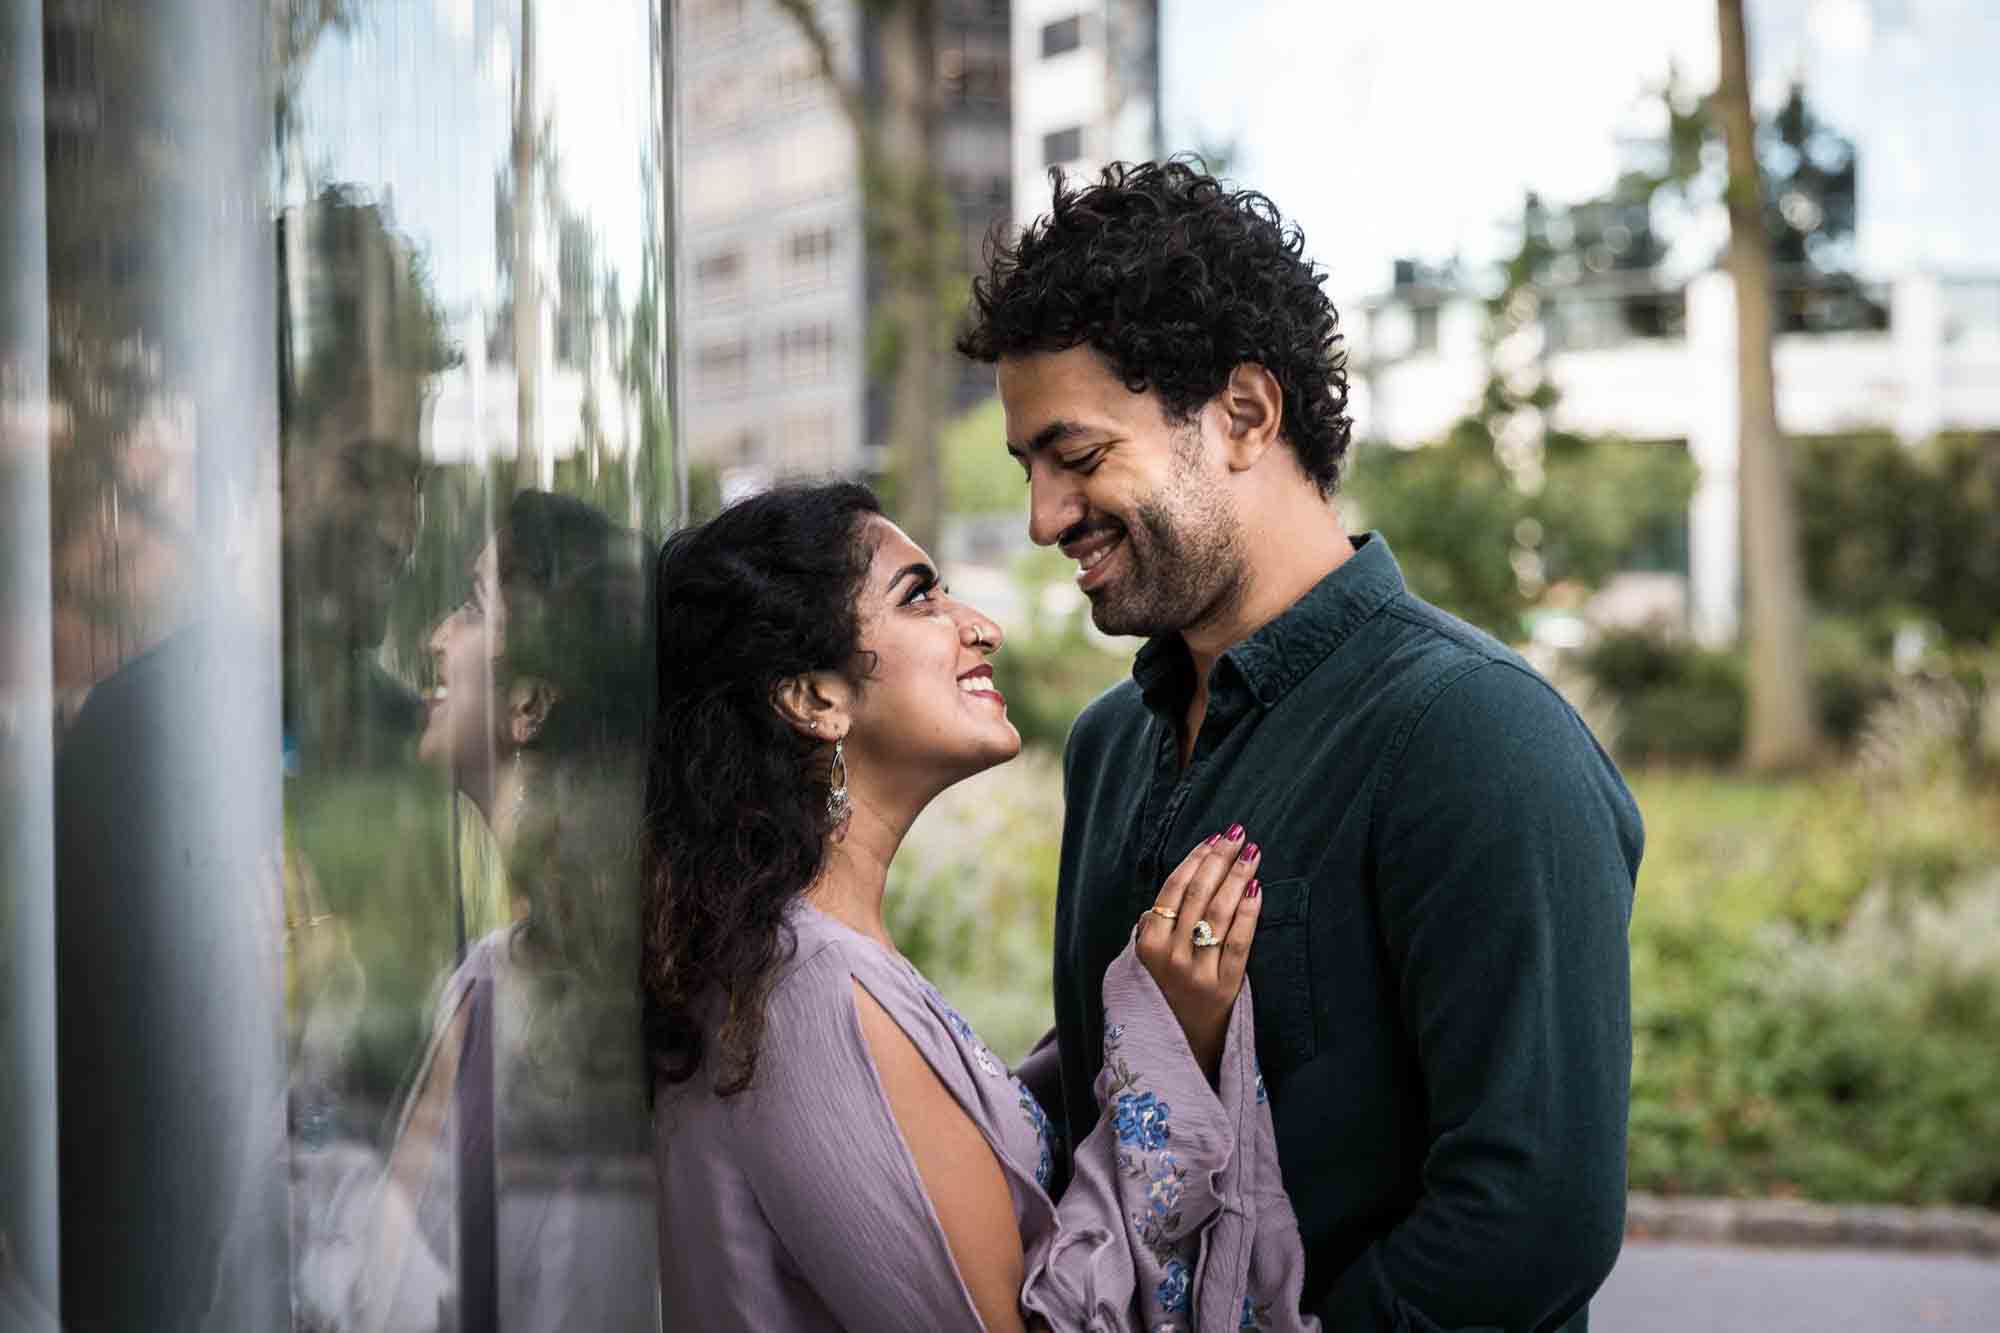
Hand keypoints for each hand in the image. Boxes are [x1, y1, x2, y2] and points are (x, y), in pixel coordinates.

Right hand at [1133, 827, 1263, 1080]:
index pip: (1173, 889)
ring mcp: (1197, 972)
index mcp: (1147, 944)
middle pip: (1198, 894)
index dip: (1196, 859)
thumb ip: (1156, 925)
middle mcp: (1170, 956)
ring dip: (1237, 876)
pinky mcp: (1224, 988)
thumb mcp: (1147, 959)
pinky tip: (1258, 888)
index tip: (1214, 837)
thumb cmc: (1164, 993)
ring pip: (1220, 913)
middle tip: (1238, 834)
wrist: (1179, 1046)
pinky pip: (1239, 942)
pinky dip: (1249, 912)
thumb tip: (1181, 880)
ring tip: (1251, 852)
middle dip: (1220, 859)